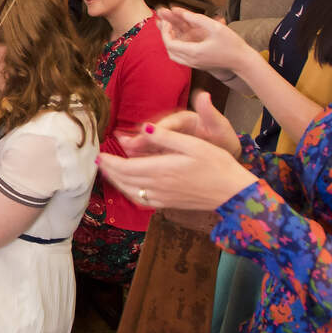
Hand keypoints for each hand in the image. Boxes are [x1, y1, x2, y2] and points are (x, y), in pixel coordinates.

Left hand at [95, 118, 254, 214]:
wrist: (231, 192)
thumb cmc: (216, 164)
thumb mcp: (192, 144)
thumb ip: (165, 137)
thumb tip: (143, 128)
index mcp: (160, 170)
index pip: (125, 167)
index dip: (109, 161)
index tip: (99, 153)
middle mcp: (157, 186)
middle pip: (124, 180)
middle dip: (108, 170)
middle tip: (99, 161)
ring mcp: (162, 198)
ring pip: (130, 191)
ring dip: (117, 181)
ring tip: (108, 172)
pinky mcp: (168, 204)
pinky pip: (141, 200)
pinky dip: (130, 192)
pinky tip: (129, 187)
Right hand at [120, 91, 239, 159]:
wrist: (225, 153)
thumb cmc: (222, 137)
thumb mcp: (218, 125)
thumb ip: (208, 112)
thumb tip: (204, 95)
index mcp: (185, 118)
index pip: (169, 123)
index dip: (157, 128)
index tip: (146, 131)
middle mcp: (174, 128)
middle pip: (156, 133)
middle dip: (141, 139)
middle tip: (127, 144)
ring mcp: (169, 140)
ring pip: (151, 143)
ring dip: (137, 146)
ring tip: (123, 149)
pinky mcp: (167, 151)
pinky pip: (153, 154)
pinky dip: (142, 157)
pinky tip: (130, 161)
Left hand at [155, 6, 254, 77]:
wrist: (243, 62)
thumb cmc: (232, 44)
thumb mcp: (216, 27)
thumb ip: (198, 19)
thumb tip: (183, 13)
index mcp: (194, 52)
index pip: (170, 43)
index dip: (165, 31)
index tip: (168, 20)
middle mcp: (192, 61)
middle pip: (169, 50)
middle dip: (165, 35)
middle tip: (167, 22)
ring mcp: (194, 64)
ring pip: (174, 55)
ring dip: (170, 42)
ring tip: (171, 28)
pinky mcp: (198, 64)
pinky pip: (181, 57)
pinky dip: (177, 46)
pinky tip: (180, 36)